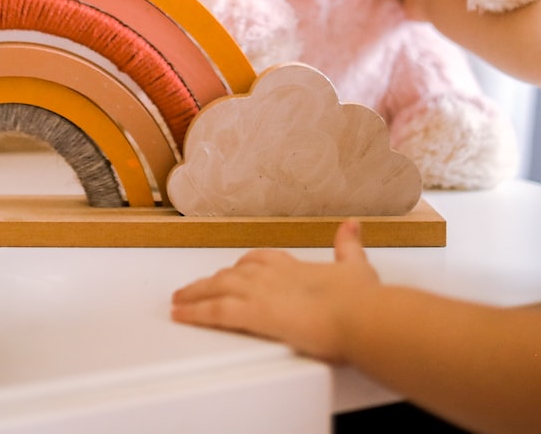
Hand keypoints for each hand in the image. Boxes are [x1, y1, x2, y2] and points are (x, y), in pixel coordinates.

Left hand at [170, 218, 380, 363]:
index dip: (245, 265)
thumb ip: (349, 246)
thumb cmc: (360, 300)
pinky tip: (180, 314)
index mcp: (293, 266)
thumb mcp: (356, 266)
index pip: (260, 260)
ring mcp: (260, 292)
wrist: (358, 316)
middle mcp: (272, 275)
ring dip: (196, 293)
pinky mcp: (253, 313)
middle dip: (212, 281)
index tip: (236, 269)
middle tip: (196, 286)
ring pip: (217, 288)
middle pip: (232, 273)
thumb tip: (352, 225)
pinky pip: (215, 311)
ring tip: (179, 299)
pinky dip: (195, 312)